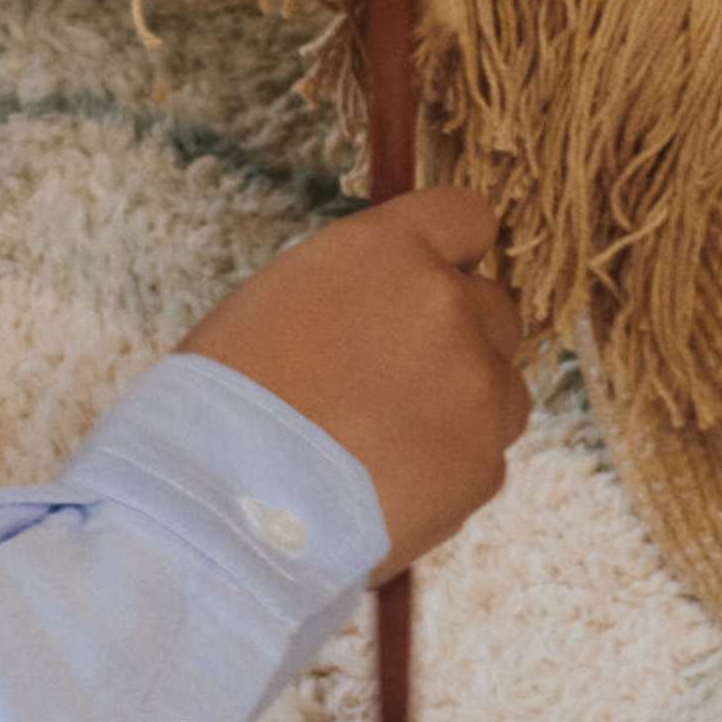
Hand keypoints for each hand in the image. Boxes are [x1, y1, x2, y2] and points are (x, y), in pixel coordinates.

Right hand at [181, 190, 529, 578]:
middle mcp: (447, 305)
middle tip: (394, 385)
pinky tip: (388, 489)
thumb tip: (392, 309)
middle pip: (493, 310)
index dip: (451, 257)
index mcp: (388, 250)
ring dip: (463, 409)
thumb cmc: (220, 399)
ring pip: (502, 388)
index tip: (432, 287)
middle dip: (457, 341)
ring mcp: (476, 387)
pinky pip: (484, 459)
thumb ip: (359, 291)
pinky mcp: (484, 465)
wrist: (220, 501)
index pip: (466, 219)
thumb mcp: (282, 299)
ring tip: (389, 447)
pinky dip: (447, 473)